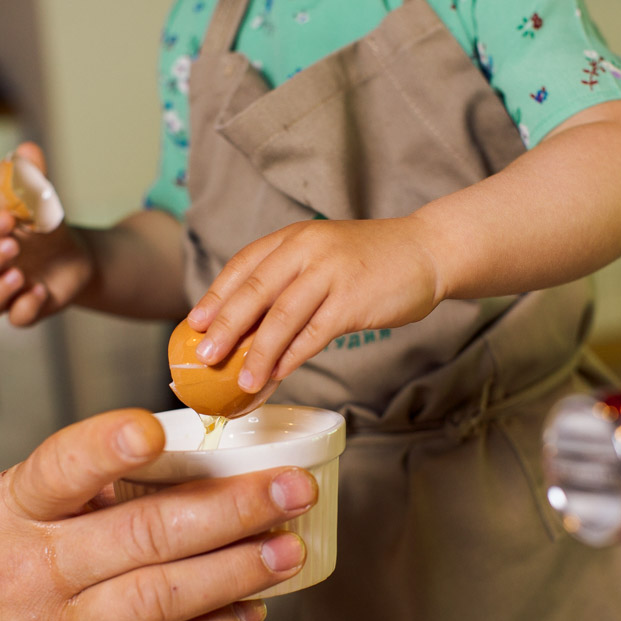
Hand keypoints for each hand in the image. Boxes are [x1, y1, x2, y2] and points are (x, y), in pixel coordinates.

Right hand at [0, 142, 94, 325]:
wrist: (77, 258)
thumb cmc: (48, 229)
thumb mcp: (44, 204)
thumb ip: (32, 181)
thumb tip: (27, 148)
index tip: (10, 217)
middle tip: (13, 246)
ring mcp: (8, 294)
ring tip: (18, 277)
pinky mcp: (27, 311)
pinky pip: (16, 320)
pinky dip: (25, 308)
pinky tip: (42, 292)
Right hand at [0, 409, 316, 620]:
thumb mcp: (15, 501)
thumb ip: (87, 478)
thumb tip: (194, 450)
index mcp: (17, 508)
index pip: (59, 469)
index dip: (105, 448)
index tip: (152, 431)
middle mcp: (35, 569)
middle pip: (143, 535)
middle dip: (229, 510)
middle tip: (290, 488)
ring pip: (162, 597)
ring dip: (237, 570)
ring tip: (288, 548)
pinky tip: (252, 607)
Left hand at [186, 217, 440, 393]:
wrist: (426, 251)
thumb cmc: (370, 261)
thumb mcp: (322, 255)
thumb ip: (288, 281)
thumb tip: (248, 328)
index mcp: (293, 238)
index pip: (243, 266)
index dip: (216, 297)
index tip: (194, 325)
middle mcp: (307, 250)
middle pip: (255, 291)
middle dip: (226, 327)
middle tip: (205, 356)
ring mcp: (331, 274)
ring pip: (282, 318)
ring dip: (258, 354)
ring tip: (242, 382)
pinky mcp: (353, 301)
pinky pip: (314, 335)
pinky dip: (292, 358)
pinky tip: (277, 376)